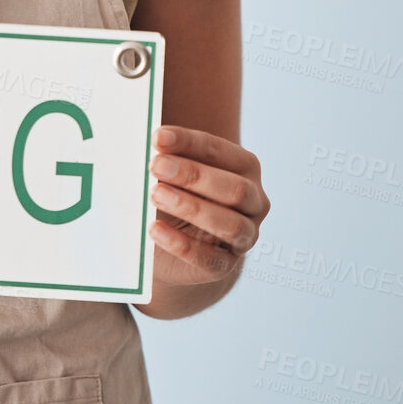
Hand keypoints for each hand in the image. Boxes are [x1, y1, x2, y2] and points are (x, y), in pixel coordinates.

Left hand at [147, 124, 268, 285]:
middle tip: (155, 166)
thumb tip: (149, 143)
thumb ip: (166, 156)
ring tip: (155, 195)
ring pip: (230, 225)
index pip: (219, 151)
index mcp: (243, 167)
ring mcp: (245, 236)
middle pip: (235, 188)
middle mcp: (253, 201)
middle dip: (193, 175)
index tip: (158, 137)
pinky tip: (155, 230)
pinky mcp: (224, 265)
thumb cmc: (176, 192)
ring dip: (191, 208)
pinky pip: (209, 259)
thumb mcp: (172, 171)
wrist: (177, 245)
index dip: (188, 142)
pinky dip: (180, 244)